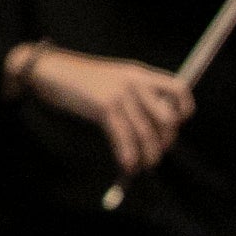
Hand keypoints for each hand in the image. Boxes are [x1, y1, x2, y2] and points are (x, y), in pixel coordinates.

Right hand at [25, 46, 193, 176]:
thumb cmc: (82, 80)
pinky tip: (128, 165)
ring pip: (146, 132)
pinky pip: (124, 137)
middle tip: (157, 151)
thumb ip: (138, 95)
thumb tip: (155, 125)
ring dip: (148, 155)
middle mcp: (135, 82)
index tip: (177, 124)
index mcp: (141, 73)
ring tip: (145, 165)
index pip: (179, 88)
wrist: (51, 70)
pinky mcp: (105, 106)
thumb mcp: (117, 78)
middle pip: (167, 118)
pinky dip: (128, 155)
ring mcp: (120, 94)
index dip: (184, 109)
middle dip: (166, 140)